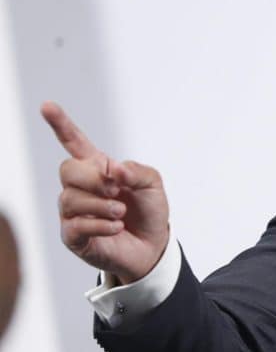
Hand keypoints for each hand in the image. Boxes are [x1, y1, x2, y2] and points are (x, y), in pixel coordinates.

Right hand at [41, 102, 169, 283]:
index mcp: (98, 168)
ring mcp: (73, 212)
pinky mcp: (73, 235)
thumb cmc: (149, 211)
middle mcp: (81, 187)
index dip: (61, 124)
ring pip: (71, 199)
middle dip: (92, 178)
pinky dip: (101, 225)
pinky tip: (117, 227)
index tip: (47, 106)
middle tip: (116, 190)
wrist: (153, 246)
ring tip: (121, 214)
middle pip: (67, 169)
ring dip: (102, 205)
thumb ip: (137, 171)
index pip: (74, 143)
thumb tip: (114, 169)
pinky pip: (76, 225)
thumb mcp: (153, 185)